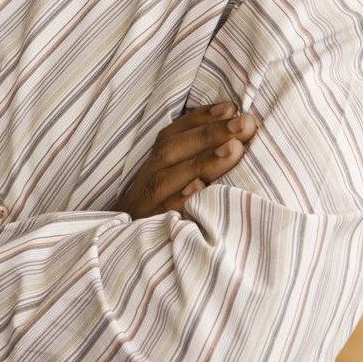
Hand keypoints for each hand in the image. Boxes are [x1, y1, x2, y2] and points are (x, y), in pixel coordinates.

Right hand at [112, 102, 256, 219]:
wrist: (118, 253)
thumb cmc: (158, 211)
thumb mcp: (171, 181)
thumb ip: (194, 159)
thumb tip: (235, 138)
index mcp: (155, 164)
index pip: (174, 134)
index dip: (200, 118)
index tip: (231, 108)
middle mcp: (148, 178)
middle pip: (174, 150)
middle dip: (210, 134)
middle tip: (244, 124)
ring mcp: (146, 203)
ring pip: (169, 178)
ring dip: (202, 162)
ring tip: (233, 149)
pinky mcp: (149, 228)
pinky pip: (164, 212)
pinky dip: (180, 199)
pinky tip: (200, 189)